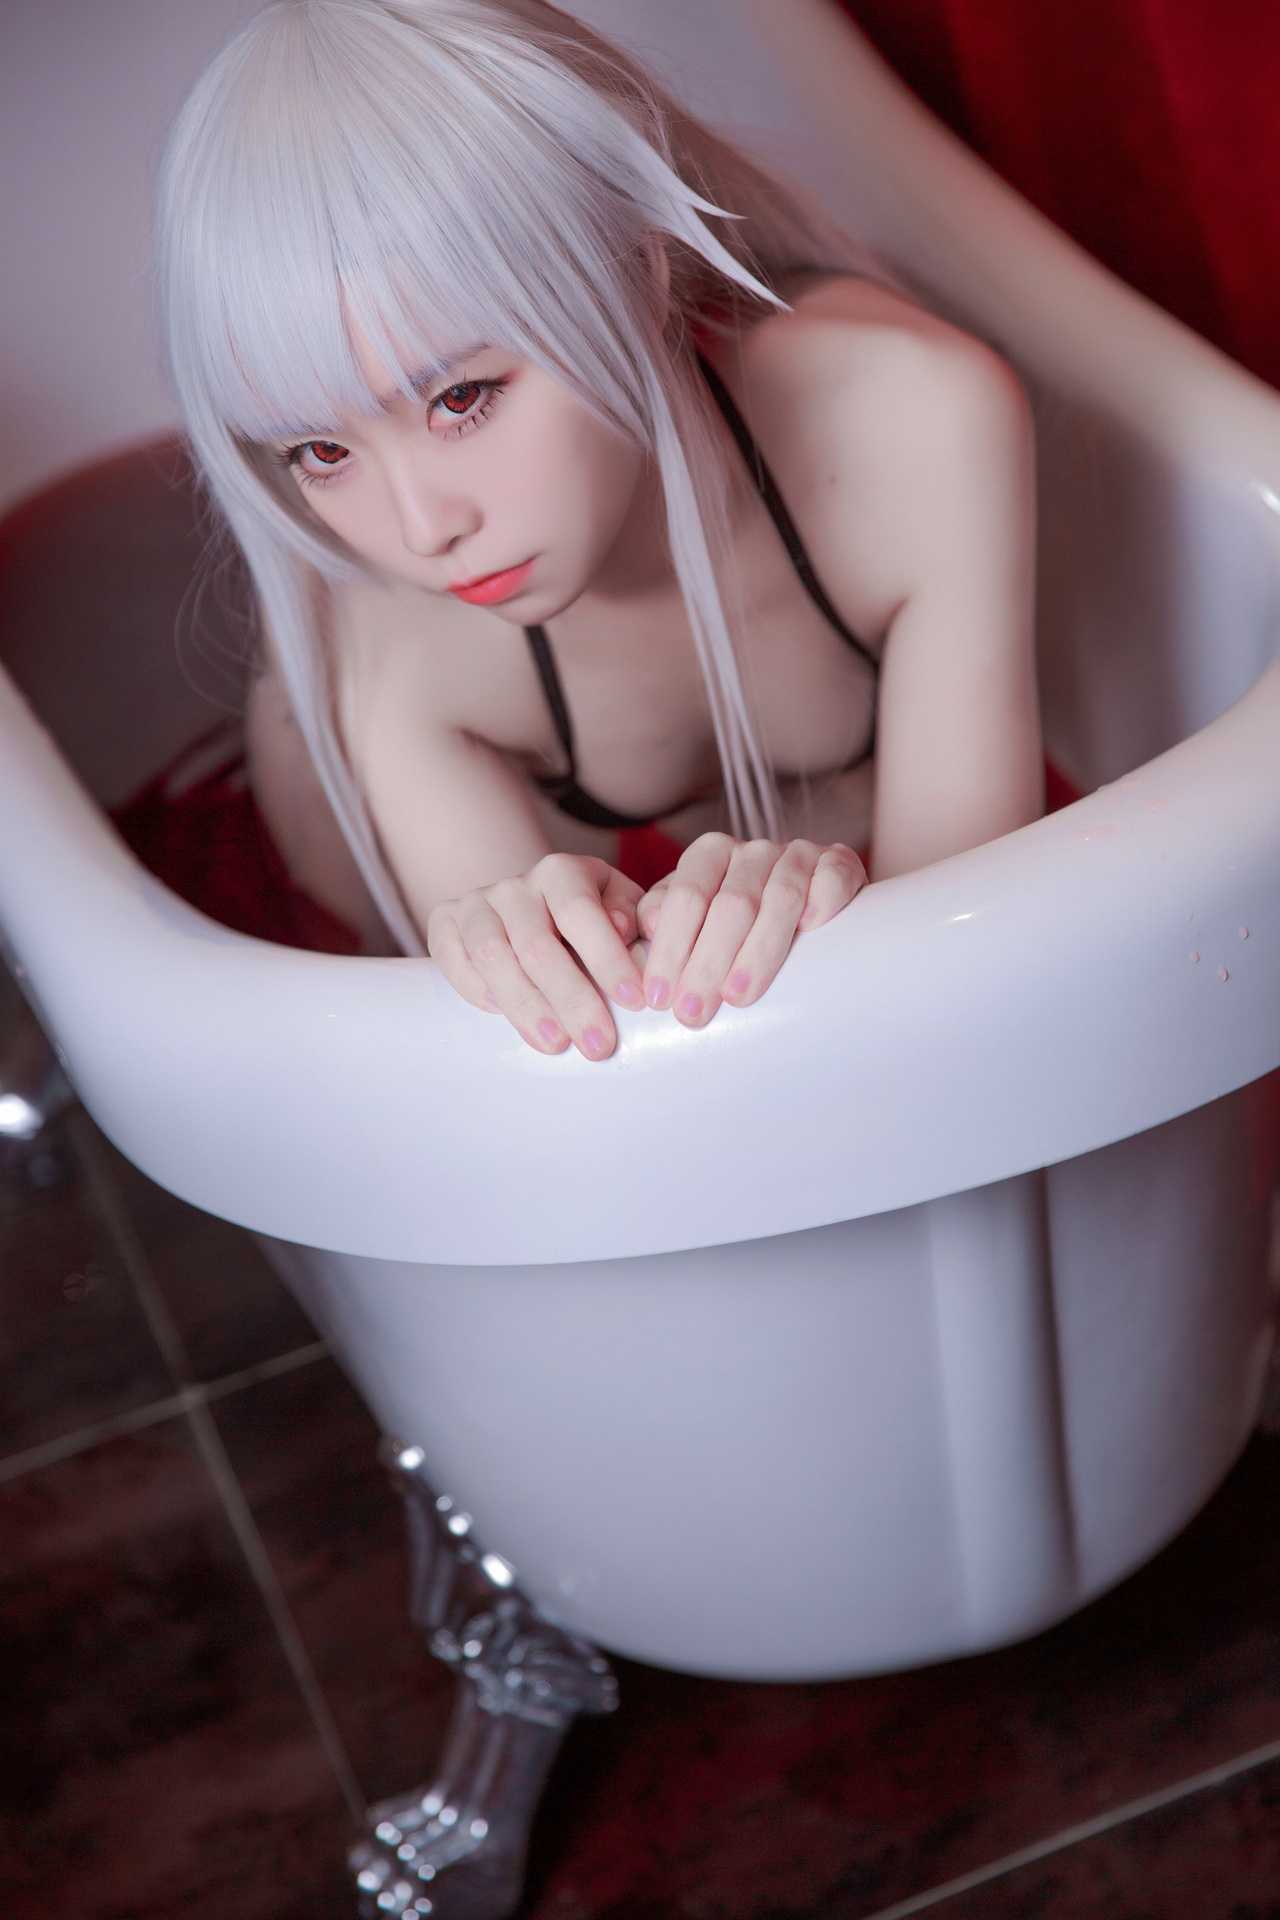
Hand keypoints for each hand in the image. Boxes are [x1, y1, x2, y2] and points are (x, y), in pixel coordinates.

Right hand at [426, 854, 646, 1060]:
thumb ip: (634, 922)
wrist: (531, 908)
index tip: (635, 1002)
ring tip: (556, 1045)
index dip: (608, 959)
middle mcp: (514, 884)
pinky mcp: (443, 924)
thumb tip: (627, 935)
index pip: (581, 912)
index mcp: (562, 872)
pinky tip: (513, 1022)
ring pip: (492, 957)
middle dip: (572, 999)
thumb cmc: (591, 920)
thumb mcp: (622, 911)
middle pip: (536, 945)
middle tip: (599, 1045)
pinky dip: (481, 995)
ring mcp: (475, 903)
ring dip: (525, 1007)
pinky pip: (454, 963)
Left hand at [634, 833, 866, 1026]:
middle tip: (692, 1013)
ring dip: (758, 951)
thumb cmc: (736, 921)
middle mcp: (753, 851)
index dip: (671, 948)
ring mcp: (799, 854)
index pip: (686, 897)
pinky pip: (832, 878)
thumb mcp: (692, 915)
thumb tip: (648, 931)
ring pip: (780, 899)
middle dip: (708, 963)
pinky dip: (822, 901)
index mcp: (710, 854)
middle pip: (730, 904)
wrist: (807, 900)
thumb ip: (661, 917)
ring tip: (738, 997)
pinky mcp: (839, 863)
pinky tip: (812, 930)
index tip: (659, 999)